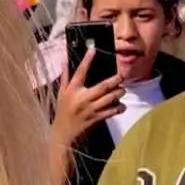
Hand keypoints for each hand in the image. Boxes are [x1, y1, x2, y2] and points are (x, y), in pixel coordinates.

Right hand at [50, 51, 124, 184]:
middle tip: (122, 75)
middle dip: (115, 80)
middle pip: (102, 86)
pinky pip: (110, 111)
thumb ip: (65, 77)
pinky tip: (121, 105)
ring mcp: (90, 109)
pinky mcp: (96, 119)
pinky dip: (118, 108)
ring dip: (119, 93)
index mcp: (72, 90)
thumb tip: (64, 61)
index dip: (87, 60)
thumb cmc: (62, 111)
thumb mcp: (61, 94)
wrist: (63, 134)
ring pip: (109, 98)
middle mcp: (81, 98)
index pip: (80, 72)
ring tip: (123, 90)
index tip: (93, 50)